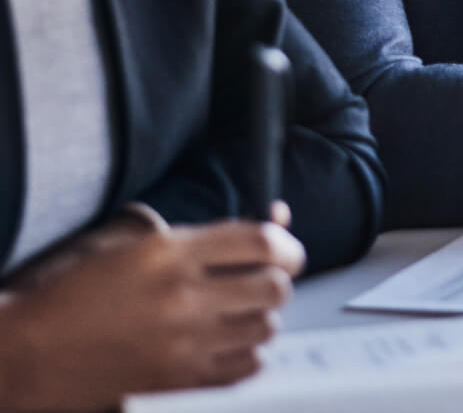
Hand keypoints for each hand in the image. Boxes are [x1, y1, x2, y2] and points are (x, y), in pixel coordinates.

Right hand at [0, 219, 304, 411]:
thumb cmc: (85, 291)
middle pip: (274, 286)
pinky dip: (251, 352)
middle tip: (268, 276)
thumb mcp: (145, 244)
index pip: (261, 242)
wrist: (37, 349)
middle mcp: (183, 296)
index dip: (287, 243)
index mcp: (172, 251)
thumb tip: (276, 220)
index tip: (286, 247)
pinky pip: (245, 367)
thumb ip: (211, 235)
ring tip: (244, 308)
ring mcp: (183, 342)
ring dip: (265, 314)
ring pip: (266, 326)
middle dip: (280, 277)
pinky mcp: (179, 380)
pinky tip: (233, 340)